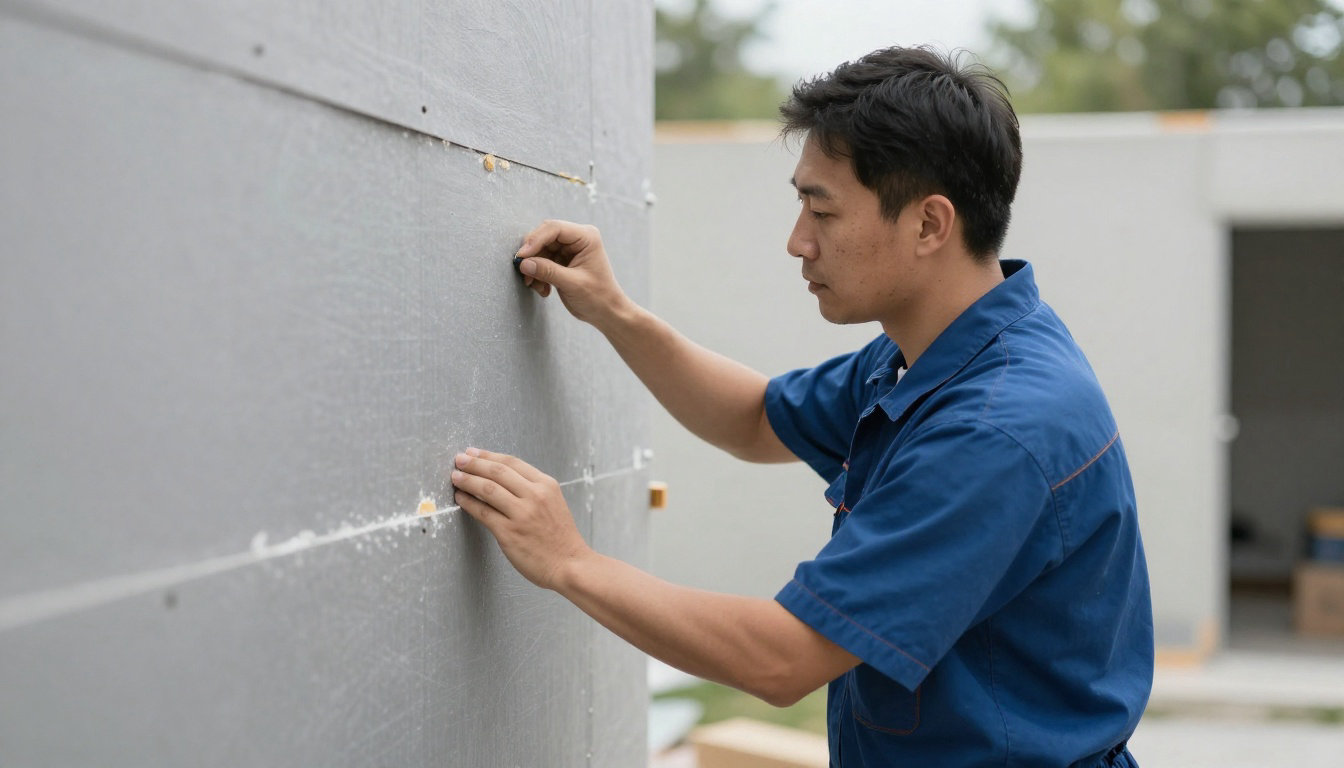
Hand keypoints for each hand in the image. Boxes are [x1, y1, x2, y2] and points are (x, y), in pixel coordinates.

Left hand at [450, 448, 590, 590]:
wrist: (570, 565)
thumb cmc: (560, 538)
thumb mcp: (553, 503)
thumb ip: (533, 490)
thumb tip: (500, 479)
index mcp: (546, 485)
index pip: (512, 462)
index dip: (489, 455)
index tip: (474, 453)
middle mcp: (535, 496)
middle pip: (498, 471)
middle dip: (475, 463)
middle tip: (459, 459)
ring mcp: (522, 514)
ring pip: (487, 489)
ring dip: (467, 480)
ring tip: (456, 476)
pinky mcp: (509, 533)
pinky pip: (483, 513)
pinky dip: (468, 503)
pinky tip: (460, 498)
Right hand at [515, 219, 630, 327]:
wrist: (606, 312)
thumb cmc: (598, 297)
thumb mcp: (572, 284)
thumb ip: (548, 271)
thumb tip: (523, 263)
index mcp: (586, 237)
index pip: (554, 228)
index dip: (535, 240)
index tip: (521, 256)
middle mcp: (577, 238)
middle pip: (544, 237)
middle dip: (532, 255)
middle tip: (524, 272)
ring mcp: (568, 249)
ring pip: (540, 251)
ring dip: (533, 268)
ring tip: (536, 286)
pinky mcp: (561, 260)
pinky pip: (541, 261)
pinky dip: (537, 274)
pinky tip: (543, 289)